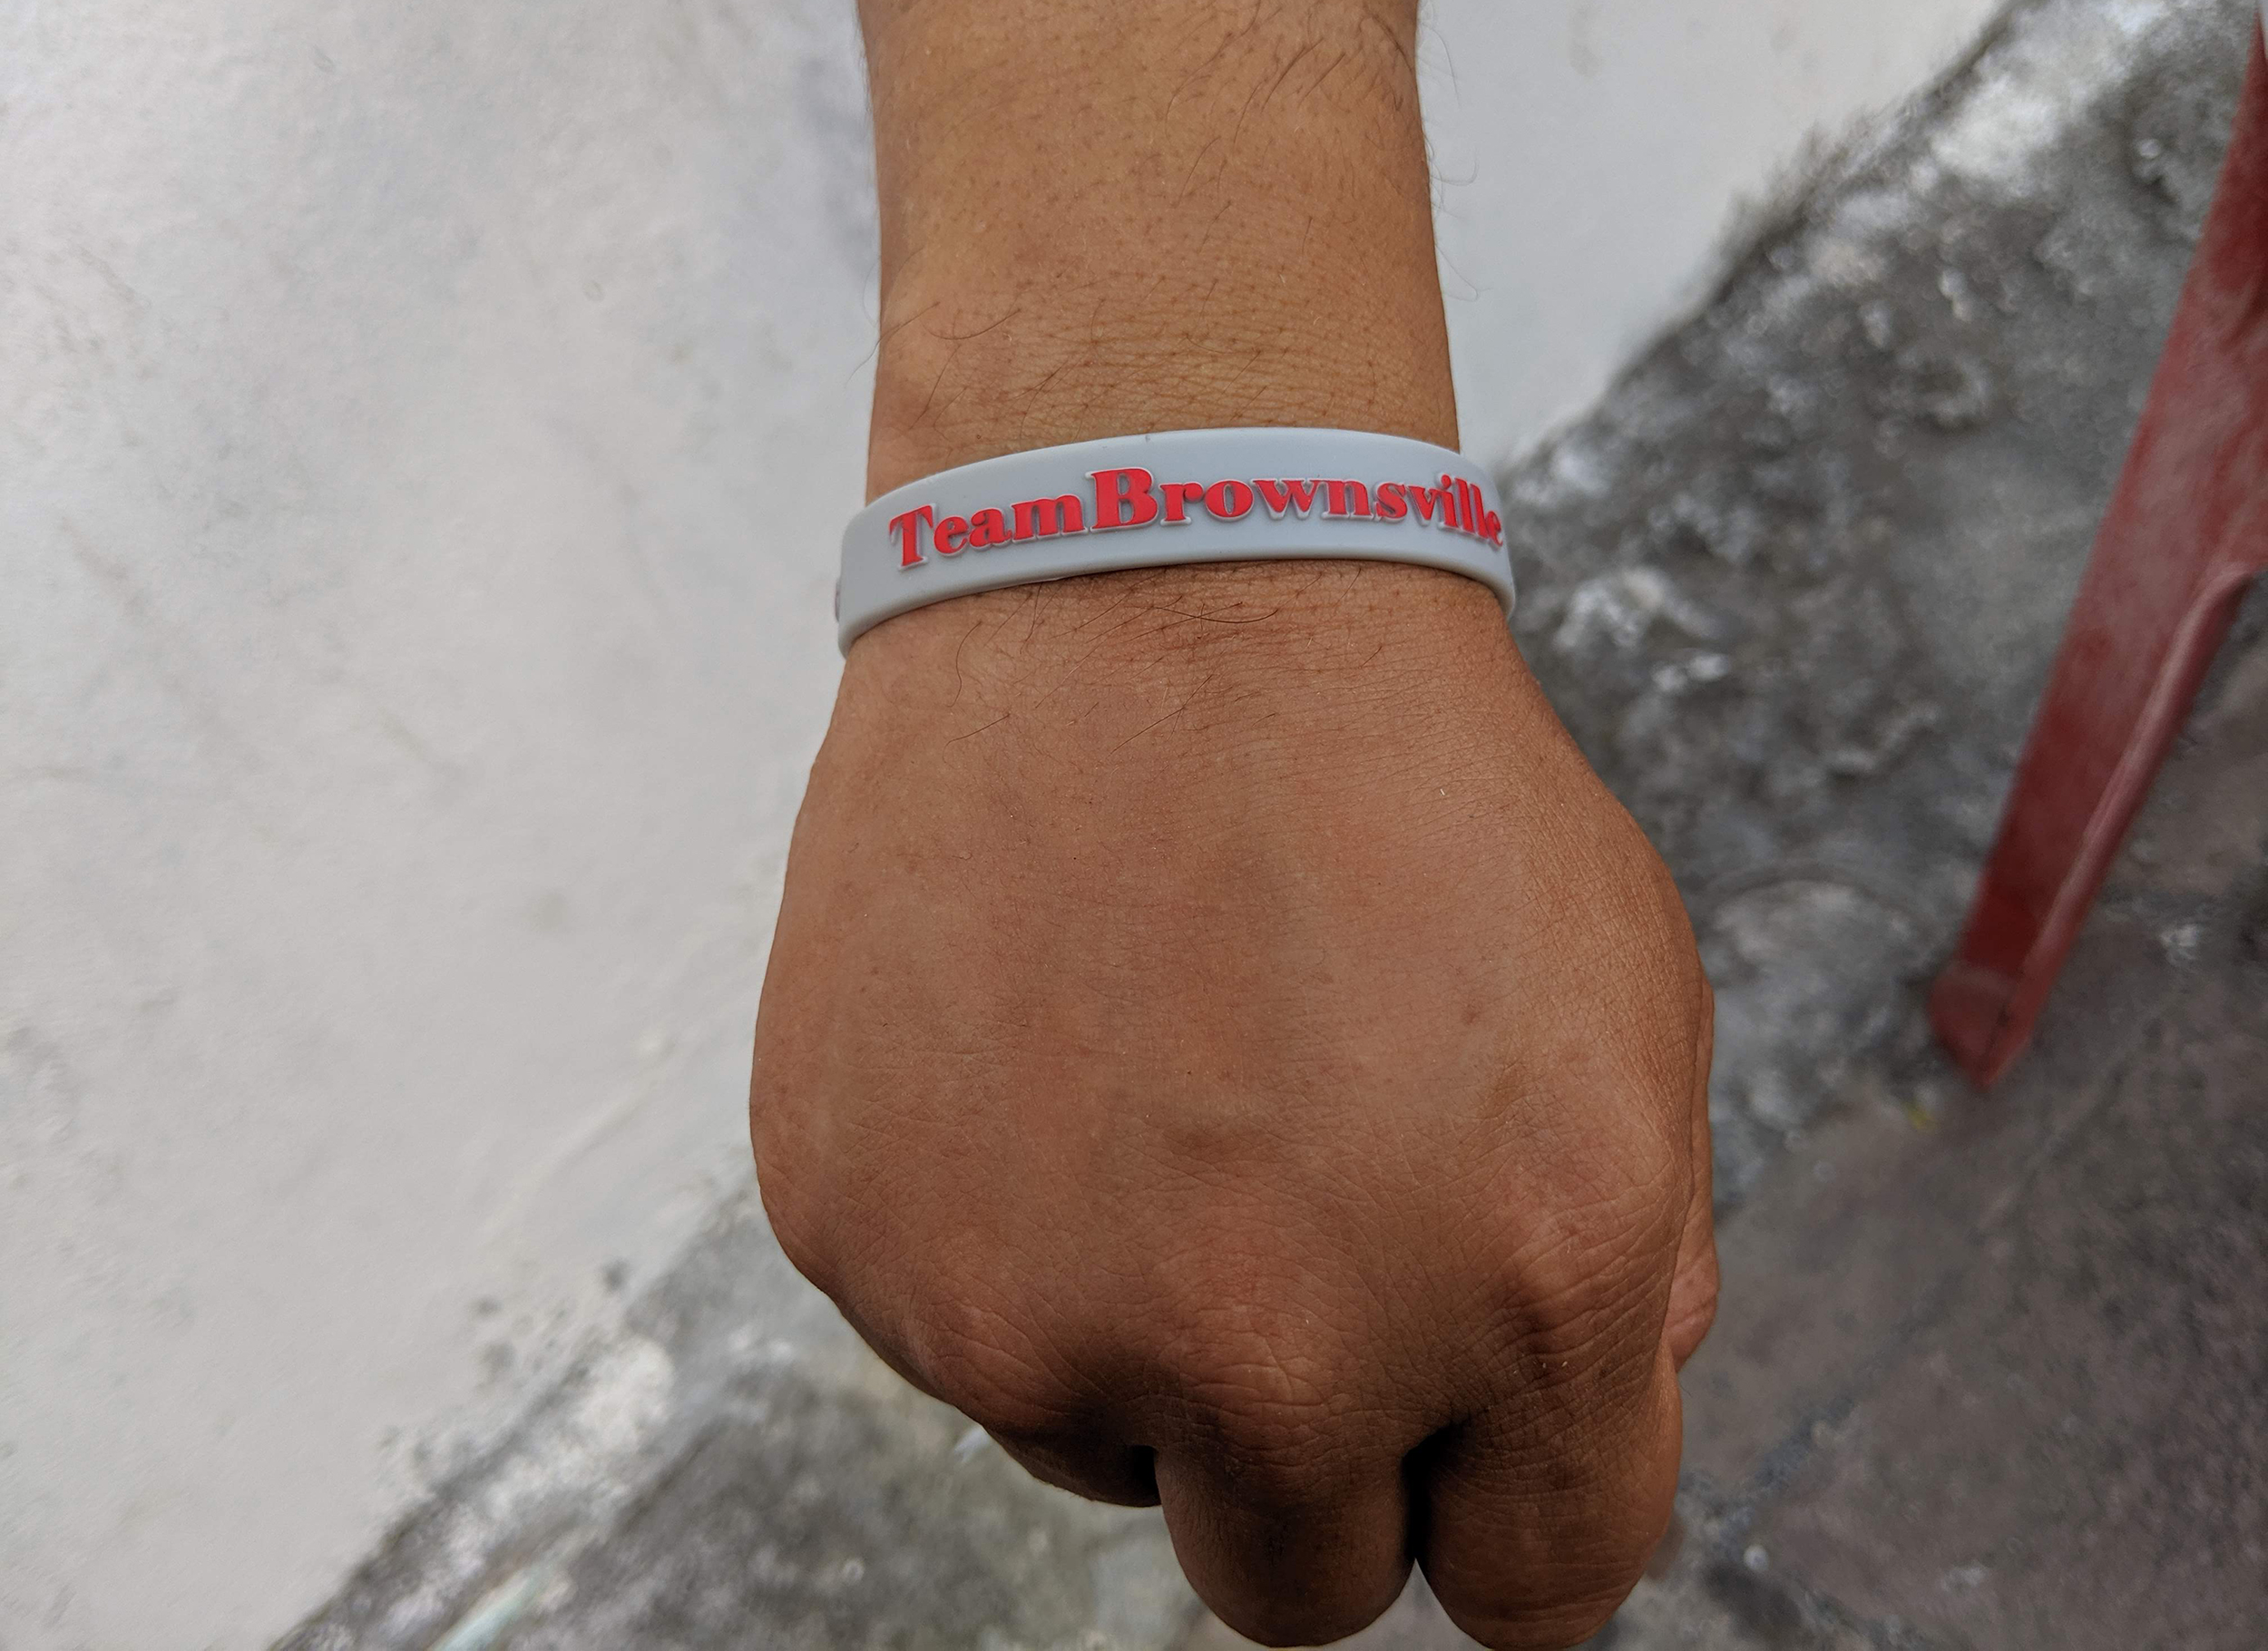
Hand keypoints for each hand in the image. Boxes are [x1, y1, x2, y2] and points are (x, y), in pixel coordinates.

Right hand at [751, 560, 1715, 1648]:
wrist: (1141, 576)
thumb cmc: (1397, 775)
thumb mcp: (1627, 1004)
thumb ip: (1633, 1265)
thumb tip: (1571, 1428)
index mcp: (1519, 1292)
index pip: (1535, 1588)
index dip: (1508, 1506)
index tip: (1467, 1445)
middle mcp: (1273, 1348)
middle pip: (1296, 1585)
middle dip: (1323, 1464)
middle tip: (1298, 1271)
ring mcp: (1034, 1311)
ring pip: (1106, 1457)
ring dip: (1147, 1344)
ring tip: (1157, 1102)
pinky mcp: (866, 1246)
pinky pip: (960, 1332)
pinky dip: (1006, 1240)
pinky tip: (1044, 1060)